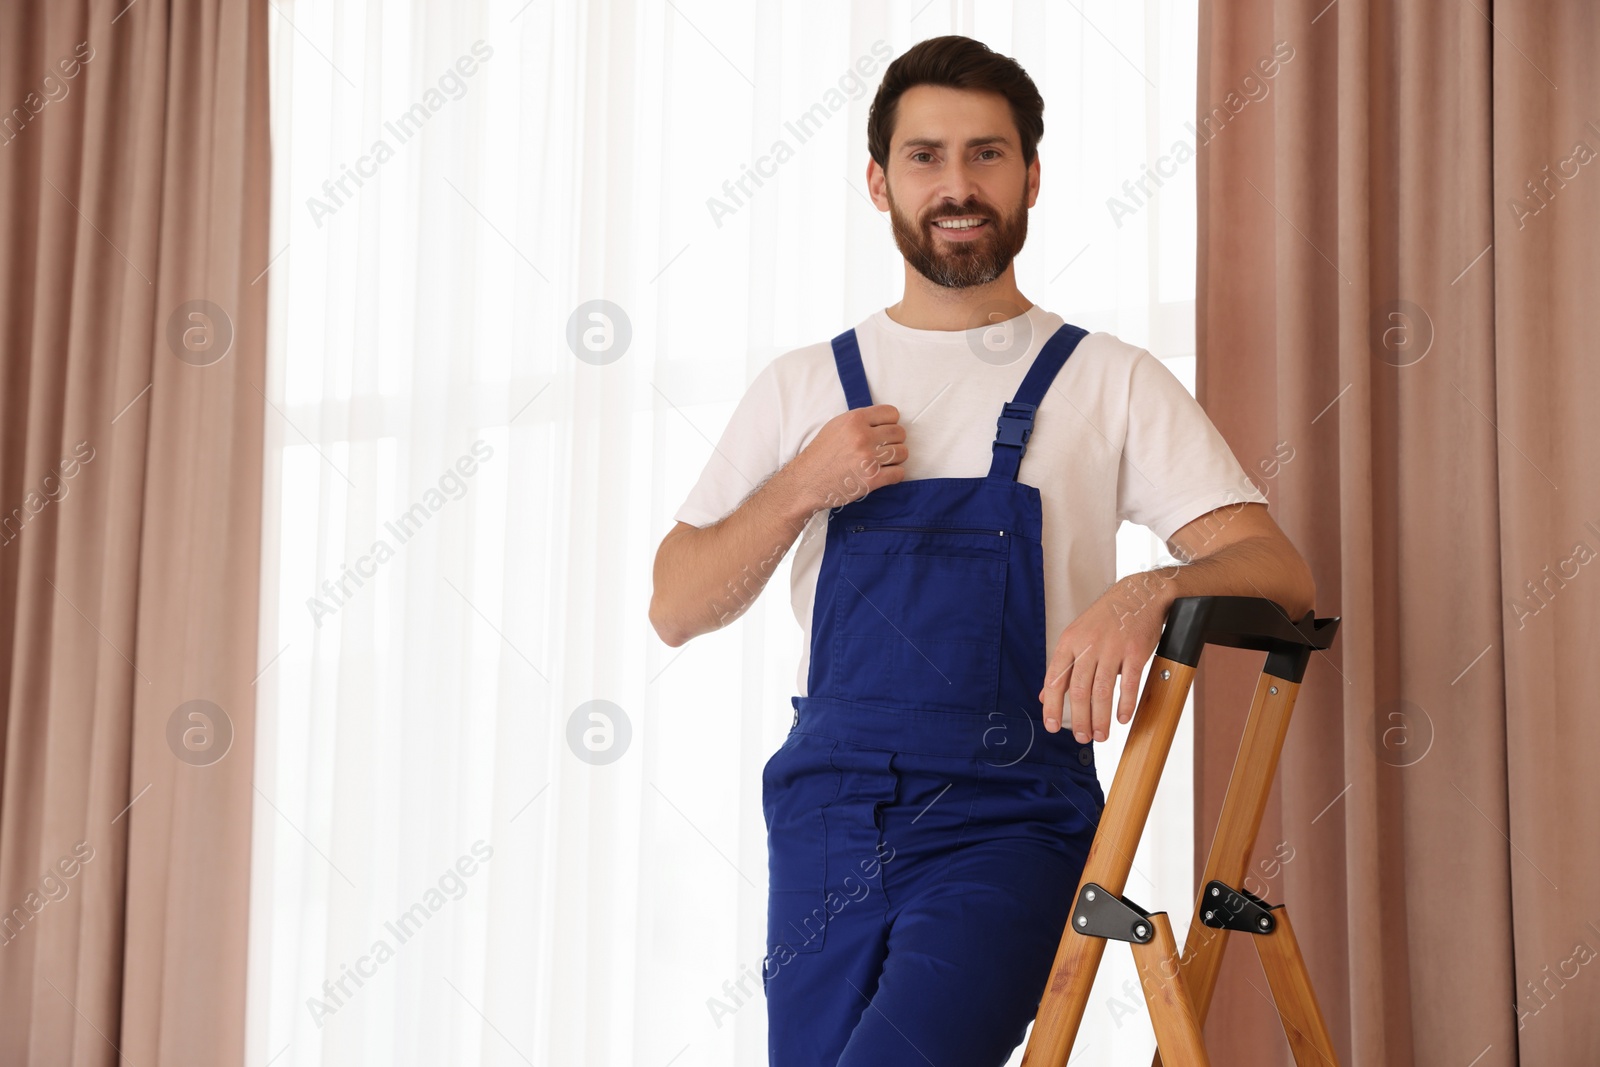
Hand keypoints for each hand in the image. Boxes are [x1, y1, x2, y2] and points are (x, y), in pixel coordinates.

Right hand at [793, 403, 906, 510]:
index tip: (883, 432)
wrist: (807, 481)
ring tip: (881, 463)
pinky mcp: (871, 479)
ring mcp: (868, 458)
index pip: (892, 413)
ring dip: (895, 459)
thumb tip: (884, 421)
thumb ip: (860, 421)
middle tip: (881, 449)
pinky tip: (882, 475)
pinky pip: (899, 473)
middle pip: (900, 433)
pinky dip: (894, 475)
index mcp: (854, 420)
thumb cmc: (821, 454)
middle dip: (893, 441)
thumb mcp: (836, 426)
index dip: (890, 423)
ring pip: (902, 453)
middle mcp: (863, 436)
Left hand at [1037, 573, 1172, 740]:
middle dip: (1079, 719)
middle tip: (1081, 738)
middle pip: (1080, 690)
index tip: (1051, 727)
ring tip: (1100, 736)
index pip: (1055, 679)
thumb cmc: (1105, 619)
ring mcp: (1113, 648)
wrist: (1139, 594)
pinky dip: (1125, 704)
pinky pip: (1130, 684)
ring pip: (1102, 691)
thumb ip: (1062, 667)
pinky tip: (1122, 718)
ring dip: (1100, 718)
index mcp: (1069, 642)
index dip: (1052, 706)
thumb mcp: (1077, 636)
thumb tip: (1044, 696)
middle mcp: (1089, 645)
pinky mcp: (1136, 651)